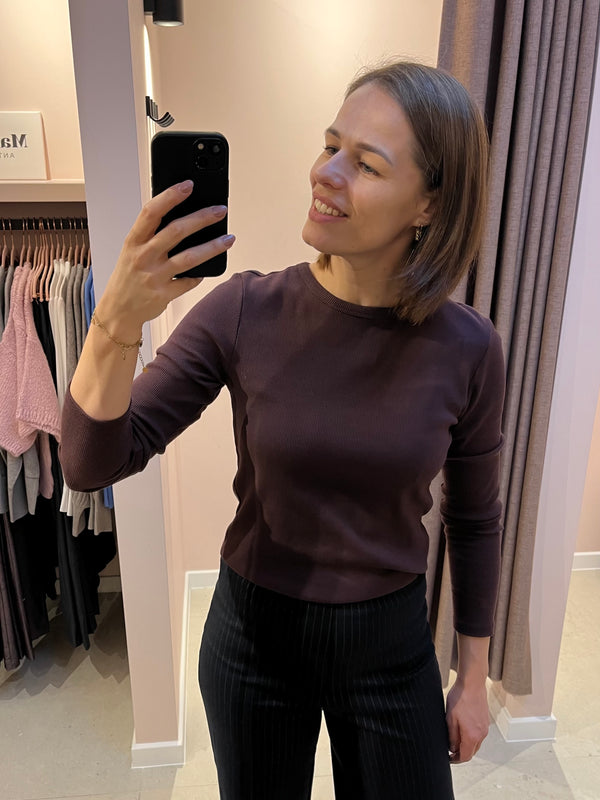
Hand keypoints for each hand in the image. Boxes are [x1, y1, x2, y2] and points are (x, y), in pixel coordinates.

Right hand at [96, 180, 233, 337]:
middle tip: (220, 210)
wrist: (118, 310)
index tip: (188, 185)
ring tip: (229, 239)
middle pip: (176, 231)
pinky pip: (189, 281)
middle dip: (202, 218)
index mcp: (133, 241)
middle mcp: (143, 257)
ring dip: (212, 247)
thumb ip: (152, 234)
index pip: (151, 212)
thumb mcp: (132, 250)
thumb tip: (183, 214)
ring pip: (189, 257)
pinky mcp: (164, 294)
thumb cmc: (128, 276)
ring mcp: (154, 277)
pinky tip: (208, 268)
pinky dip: (200, 274)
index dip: (170, 196)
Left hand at [445, 678, 489, 763]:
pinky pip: (479, 734)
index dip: (456, 760)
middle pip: (472, 751)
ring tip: (454, 738)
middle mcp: (481, 734)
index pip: (466, 756)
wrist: (472, 683)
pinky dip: (471, 736)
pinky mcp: (485, 720)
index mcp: (472, 735)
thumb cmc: (460, 698)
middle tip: (450, 750)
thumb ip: (452, 736)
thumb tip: (452, 748)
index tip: (449, 758)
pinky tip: (463, 728)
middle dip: (461, 753)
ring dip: (466, 744)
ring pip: (476, 743)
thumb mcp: (450, 718)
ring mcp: (485, 727)